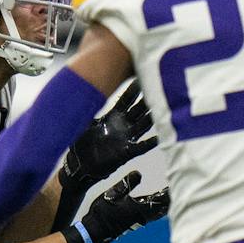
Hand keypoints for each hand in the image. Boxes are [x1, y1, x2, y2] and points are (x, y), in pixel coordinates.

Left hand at [61, 85, 155, 200]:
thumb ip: (88, 109)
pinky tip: (159, 138)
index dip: (133, 90)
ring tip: (163, 108)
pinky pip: (141, 146)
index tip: (140, 77)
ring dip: (152, 117)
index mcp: (112, 116)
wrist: (79, 165)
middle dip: (147, 99)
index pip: (126, 100)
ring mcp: (126, 138)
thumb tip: (84, 91)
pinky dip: (150, 143)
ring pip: (143, 125)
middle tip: (158, 87)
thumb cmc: (81, 143)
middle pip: (138, 109)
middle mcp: (122, 125)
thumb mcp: (82, 123)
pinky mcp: (126, 152)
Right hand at [68, 172, 168, 242]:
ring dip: (165, 203)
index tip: (176, 183)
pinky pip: (152, 215)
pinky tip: (159, 204)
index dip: (168, 192)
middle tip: (179, 186)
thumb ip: (125, 184)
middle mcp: (142, 215)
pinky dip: (158, 208)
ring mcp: (140, 220)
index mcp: (138, 207)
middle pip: (162, 207)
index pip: (159, 199)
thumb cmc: (102, 213)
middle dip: (170, 197)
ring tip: (172, 194)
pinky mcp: (136, 222)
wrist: (95, 232)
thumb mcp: (111, 194)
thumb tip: (138, 172)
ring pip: (159, 212)